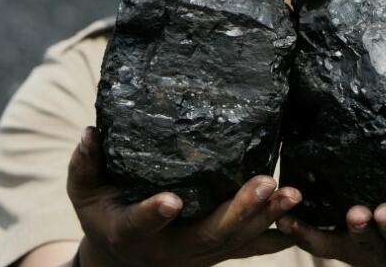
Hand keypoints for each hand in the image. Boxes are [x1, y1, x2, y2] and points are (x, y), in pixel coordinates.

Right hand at [67, 126, 301, 266]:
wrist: (124, 261)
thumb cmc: (105, 216)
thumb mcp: (84, 194)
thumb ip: (85, 165)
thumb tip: (90, 132)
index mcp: (132, 233)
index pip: (141, 225)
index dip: (154, 214)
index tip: (171, 199)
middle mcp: (171, 250)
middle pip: (209, 236)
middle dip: (238, 212)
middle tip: (266, 184)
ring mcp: (200, 253)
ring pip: (237, 241)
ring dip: (266, 218)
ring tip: (292, 193)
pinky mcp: (219, 250)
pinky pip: (251, 247)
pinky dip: (277, 235)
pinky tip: (301, 218)